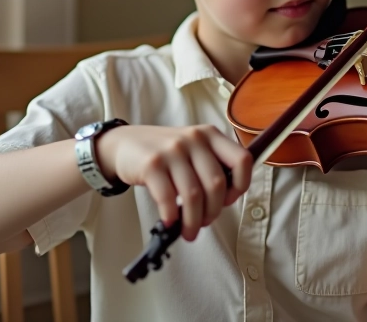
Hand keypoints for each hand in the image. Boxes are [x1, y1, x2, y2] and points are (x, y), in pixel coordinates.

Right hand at [97, 124, 252, 240]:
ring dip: (193, 221)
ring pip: (194, 195)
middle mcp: (194, 139)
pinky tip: (170, 222)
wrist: (125, 143)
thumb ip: (212, 166)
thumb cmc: (166, 153)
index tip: (229, 200)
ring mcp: (172, 150)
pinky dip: (171, 216)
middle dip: (213, 212)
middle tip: (204, 223)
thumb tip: (226, 200)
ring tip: (189, 231)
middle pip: (216, 184)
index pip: (242, 160)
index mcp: (210, 135)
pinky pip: (168, 198)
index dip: (241, 185)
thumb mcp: (193, 148)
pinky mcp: (151, 164)